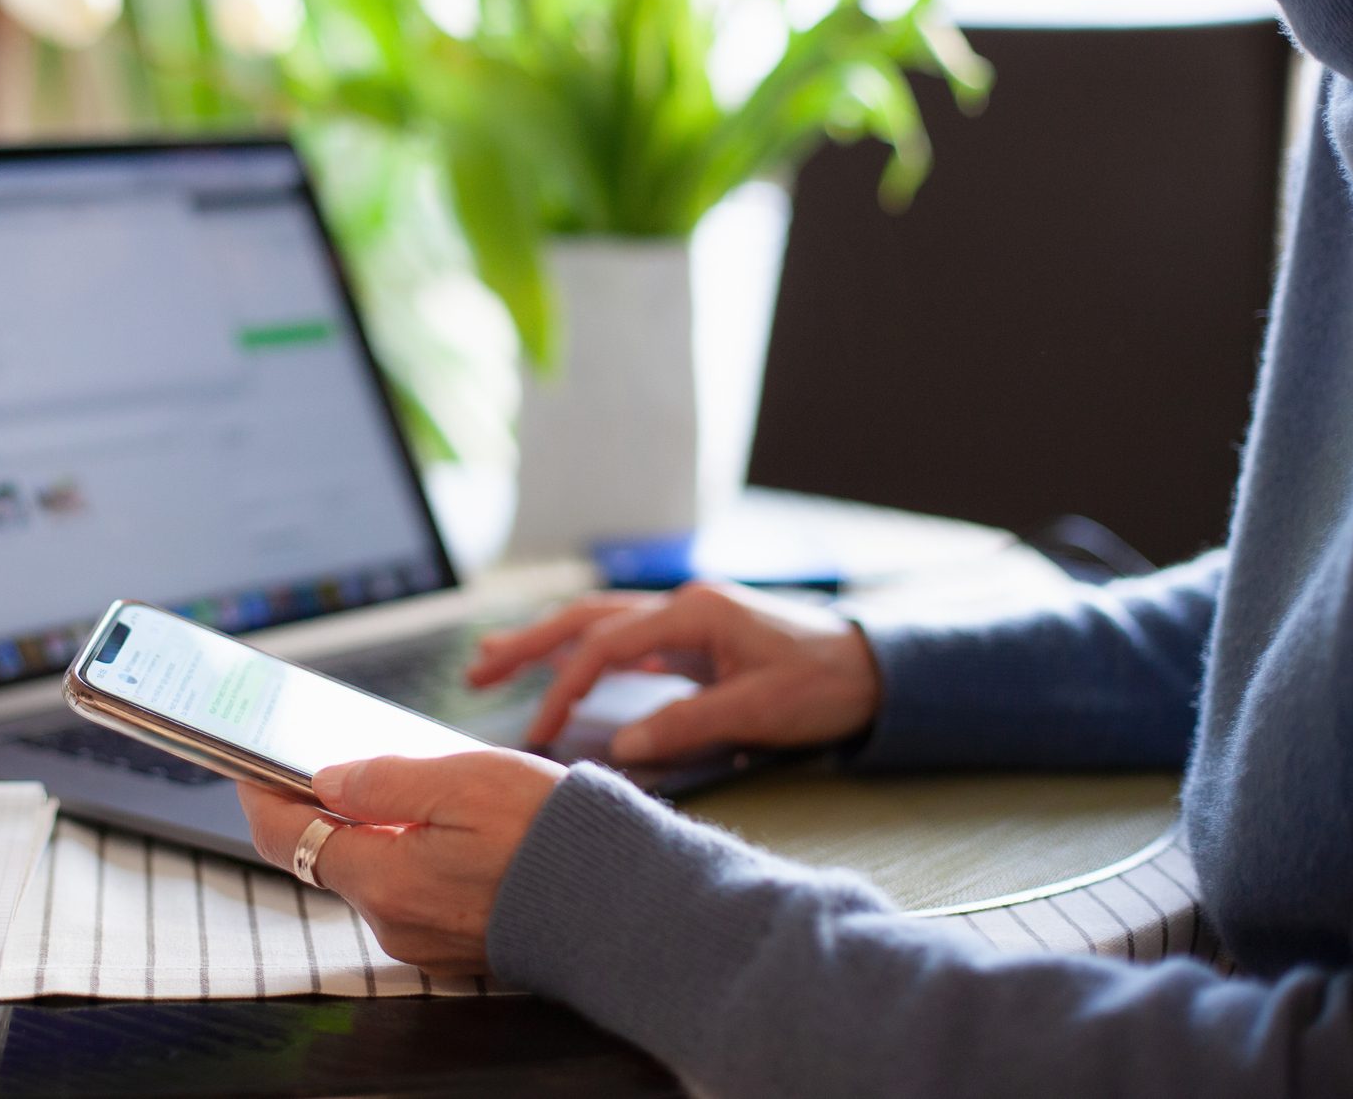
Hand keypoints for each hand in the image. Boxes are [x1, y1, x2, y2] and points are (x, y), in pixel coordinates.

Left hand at [237, 750, 563, 974]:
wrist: (624, 904)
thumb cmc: (551, 837)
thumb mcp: (462, 782)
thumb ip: (383, 783)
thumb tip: (326, 780)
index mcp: (383, 880)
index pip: (288, 840)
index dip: (261, 798)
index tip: (247, 766)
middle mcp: (392, 922)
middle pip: (329, 856)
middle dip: (325, 808)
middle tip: (333, 759)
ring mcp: (424, 940)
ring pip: (373, 873)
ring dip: (376, 831)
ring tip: (408, 785)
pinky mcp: (455, 945)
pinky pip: (412, 892)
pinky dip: (411, 856)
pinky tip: (445, 825)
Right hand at [467, 581, 881, 764]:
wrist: (876, 670)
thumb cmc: (824, 684)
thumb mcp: (759, 709)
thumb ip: (686, 724)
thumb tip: (620, 746)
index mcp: (693, 612)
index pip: (605, 645)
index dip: (564, 687)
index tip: (537, 730)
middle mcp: (681, 606)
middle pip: (586, 618)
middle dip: (527, 644)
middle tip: (476, 671)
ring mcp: (686, 619)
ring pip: (599, 625)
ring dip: (547, 643)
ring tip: (495, 662)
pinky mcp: (694, 639)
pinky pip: (624, 641)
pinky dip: (584, 655)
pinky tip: (564, 673)